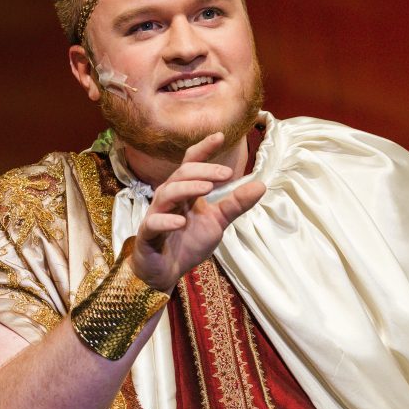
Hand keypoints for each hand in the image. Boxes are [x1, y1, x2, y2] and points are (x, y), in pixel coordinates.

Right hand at [130, 132, 266, 290]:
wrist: (166, 271)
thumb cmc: (188, 243)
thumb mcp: (217, 222)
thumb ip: (235, 204)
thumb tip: (261, 185)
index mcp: (185, 191)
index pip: (191, 163)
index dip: (204, 149)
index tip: (220, 136)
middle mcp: (169, 197)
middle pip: (182, 174)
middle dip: (204, 171)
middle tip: (226, 174)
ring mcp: (156, 214)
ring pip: (167, 193)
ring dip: (187, 188)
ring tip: (207, 189)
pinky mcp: (147, 234)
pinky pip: (154, 223)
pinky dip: (166, 220)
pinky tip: (181, 222)